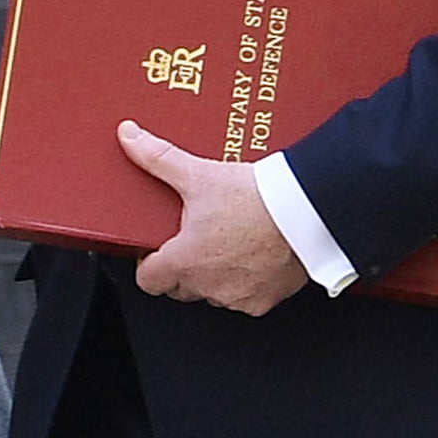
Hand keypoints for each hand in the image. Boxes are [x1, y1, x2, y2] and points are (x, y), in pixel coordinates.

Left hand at [119, 120, 307, 315]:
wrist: (307, 211)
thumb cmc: (256, 198)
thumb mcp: (199, 174)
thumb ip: (158, 157)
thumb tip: (129, 137)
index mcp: (185, 261)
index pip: (148, 281)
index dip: (148, 264)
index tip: (155, 248)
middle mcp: (209, 286)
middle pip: (179, 287)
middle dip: (181, 267)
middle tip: (192, 237)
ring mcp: (238, 297)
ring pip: (213, 292)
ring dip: (214, 275)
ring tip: (225, 241)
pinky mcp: (265, 300)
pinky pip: (245, 297)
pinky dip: (245, 281)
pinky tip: (252, 253)